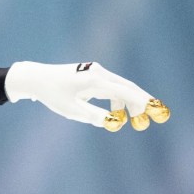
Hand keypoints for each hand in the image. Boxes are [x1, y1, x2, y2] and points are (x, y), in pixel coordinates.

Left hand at [5, 61, 169, 131]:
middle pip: (127, 87)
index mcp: (94, 80)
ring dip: (126, 103)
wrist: (37, 79)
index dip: (141, 101)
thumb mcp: (71, 109)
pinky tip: (115, 112)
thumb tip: (111, 122)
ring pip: (119, 87)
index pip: (124, 91)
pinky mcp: (92, 75)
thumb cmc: (53, 94)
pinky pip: (110, 87)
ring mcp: (96, 72)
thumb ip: (92, 116)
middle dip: (140, 101)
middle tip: (153, 115)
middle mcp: (98, 73)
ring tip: (129, 119)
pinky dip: (115, 99)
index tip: (156, 108)